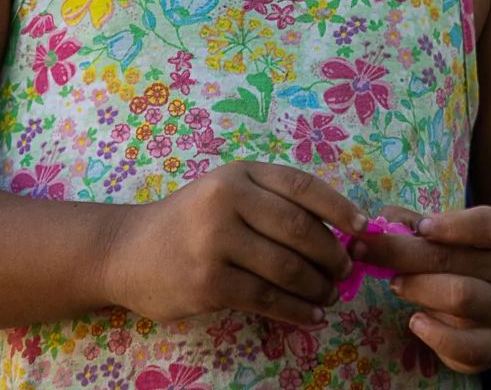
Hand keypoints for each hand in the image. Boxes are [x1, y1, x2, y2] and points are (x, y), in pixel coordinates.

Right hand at [98, 161, 366, 327]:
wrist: (127, 252)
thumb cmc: (189, 221)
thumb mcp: (227, 193)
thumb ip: (274, 203)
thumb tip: (340, 231)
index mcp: (238, 174)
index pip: (301, 186)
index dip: (339, 207)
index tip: (364, 227)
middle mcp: (227, 201)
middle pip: (299, 229)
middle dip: (332, 255)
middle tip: (346, 271)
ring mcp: (215, 242)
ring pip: (286, 268)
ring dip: (317, 287)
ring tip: (330, 296)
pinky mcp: (208, 282)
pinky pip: (266, 298)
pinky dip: (296, 310)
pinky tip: (311, 315)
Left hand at [355, 205, 490, 373]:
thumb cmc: (459, 265)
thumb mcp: (445, 238)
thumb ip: (411, 225)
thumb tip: (374, 224)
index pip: (485, 224)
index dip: (452, 224)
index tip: (420, 226)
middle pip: (452, 258)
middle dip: (400, 252)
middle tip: (364, 251)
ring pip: (459, 296)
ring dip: (417, 288)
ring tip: (395, 285)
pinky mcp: (490, 346)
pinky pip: (463, 345)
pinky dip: (434, 335)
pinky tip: (415, 322)